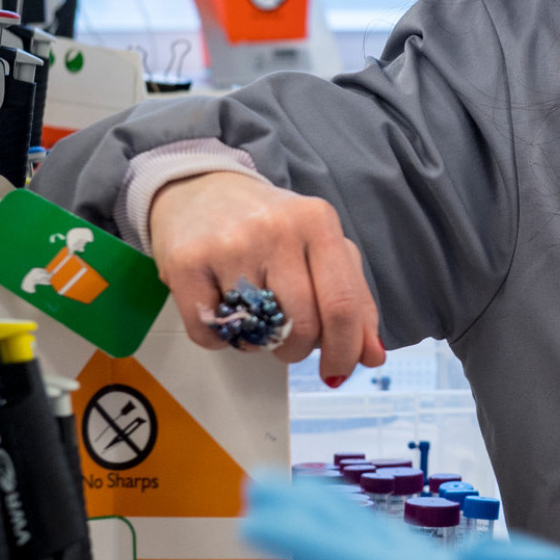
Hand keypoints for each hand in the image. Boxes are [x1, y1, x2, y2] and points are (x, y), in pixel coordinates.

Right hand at [148, 171, 384, 381]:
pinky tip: (223, 312)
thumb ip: (353, 298)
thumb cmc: (269, 226)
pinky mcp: (186, 262)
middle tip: (288, 343)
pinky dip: (220, 339)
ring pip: (257, 333)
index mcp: (318, 222)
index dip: (345, 350)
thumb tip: (372, 355)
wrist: (199, 188)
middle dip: (299, 350)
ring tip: (255, 319)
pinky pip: (211, 333)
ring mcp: (229, 244)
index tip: (338, 371)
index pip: (342, 304)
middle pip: (303, 325)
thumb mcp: (321, 247)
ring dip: (259, 344)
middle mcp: (276, 229)